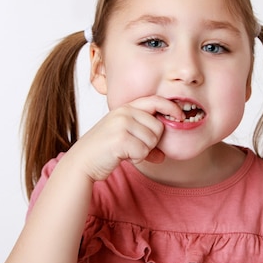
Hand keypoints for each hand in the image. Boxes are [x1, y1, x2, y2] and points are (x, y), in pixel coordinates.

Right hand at [65, 95, 183, 181]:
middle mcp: (124, 112)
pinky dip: (137, 158)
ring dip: (143, 151)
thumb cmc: (103, 151)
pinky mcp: (120, 139)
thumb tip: (163, 156)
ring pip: (152, 139)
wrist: (82, 162)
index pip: (156, 101)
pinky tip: (122, 156)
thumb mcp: (125, 140)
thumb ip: (144, 143)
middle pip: (158, 126)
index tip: (180, 116)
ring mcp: (121, 124)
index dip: (171, 108)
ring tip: (126, 151)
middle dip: (152, 142)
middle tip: (134, 147)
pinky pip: (144, 151)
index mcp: (125, 108)